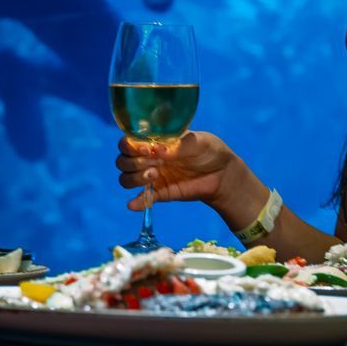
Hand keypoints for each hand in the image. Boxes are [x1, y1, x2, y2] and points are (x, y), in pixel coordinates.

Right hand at [114, 130, 239, 210]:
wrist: (223, 175)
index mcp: (154, 141)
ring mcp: (152, 177)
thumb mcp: (198, 142)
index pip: (129, 142)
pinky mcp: (160, 194)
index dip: (130, 145)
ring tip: (154, 176)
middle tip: (154, 162)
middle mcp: (148, 158)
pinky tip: (134, 204)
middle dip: (133, 162)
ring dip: (134, 178)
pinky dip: (136, 202)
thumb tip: (159, 150)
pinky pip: (142, 199)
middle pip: (122, 161)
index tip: (146, 148)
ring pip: (126, 179)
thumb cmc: (210, 151)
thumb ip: (179, 145)